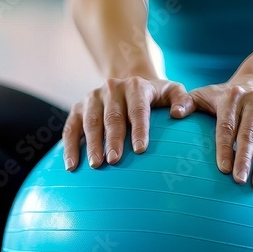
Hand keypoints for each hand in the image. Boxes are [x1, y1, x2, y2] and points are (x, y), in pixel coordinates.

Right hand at [62, 76, 191, 170]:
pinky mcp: (77, 109)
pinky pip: (71, 129)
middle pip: (112, 117)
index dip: (139, 129)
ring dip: (91, 145)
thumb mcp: (172, 91)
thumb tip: (179, 114)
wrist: (128, 85)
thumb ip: (182, 100)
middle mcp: (111, 89)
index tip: (140, 150)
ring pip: (90, 123)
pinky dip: (69, 147)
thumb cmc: (154, 97)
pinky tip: (71, 166)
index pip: (137, 109)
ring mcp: (92, 98)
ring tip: (96, 165)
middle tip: (114, 161)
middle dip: (112, 140)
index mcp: (135, 86)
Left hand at [182, 74, 252, 188]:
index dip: (225, 148)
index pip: (227, 126)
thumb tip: (174, 114)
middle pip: (250, 134)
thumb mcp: (205, 94)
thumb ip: (187, 103)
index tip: (223, 169)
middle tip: (239, 181)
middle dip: (245, 158)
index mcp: (234, 97)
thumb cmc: (226, 96)